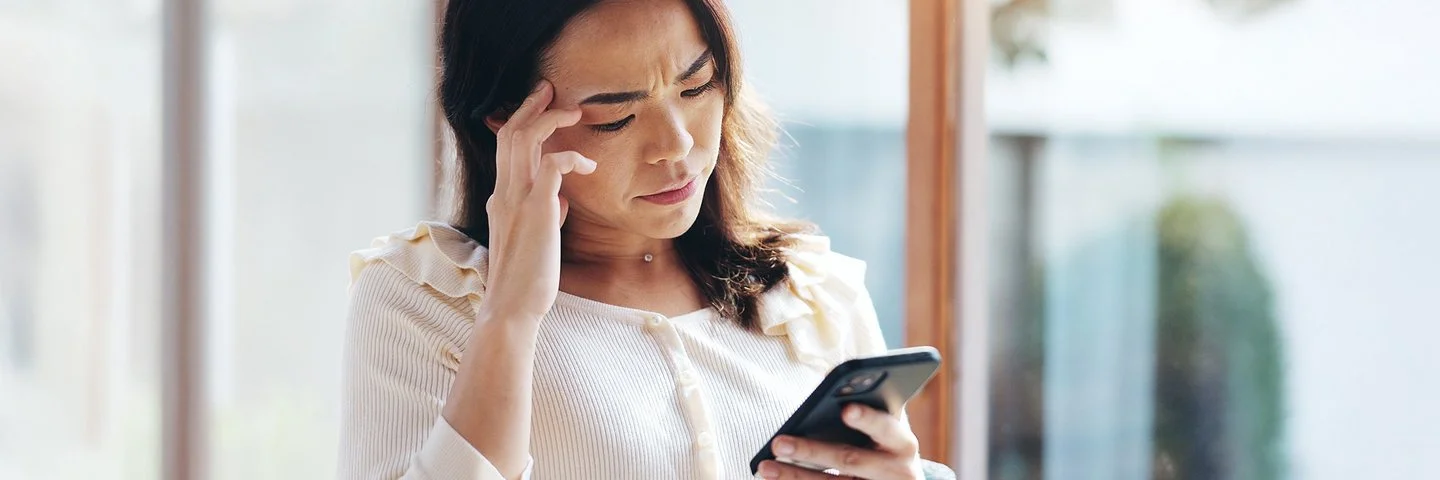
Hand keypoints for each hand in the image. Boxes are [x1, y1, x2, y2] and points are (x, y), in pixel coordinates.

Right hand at [481, 80, 594, 320]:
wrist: (513, 308)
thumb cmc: (526, 279)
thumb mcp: (535, 239)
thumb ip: (545, 214)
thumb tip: (561, 201)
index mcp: (502, 198)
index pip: (505, 147)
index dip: (520, 121)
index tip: (540, 106)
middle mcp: (505, 192)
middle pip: (510, 133)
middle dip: (530, 106)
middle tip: (550, 89)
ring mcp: (517, 199)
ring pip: (525, 139)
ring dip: (549, 119)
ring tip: (573, 111)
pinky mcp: (537, 210)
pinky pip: (553, 166)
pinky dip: (571, 157)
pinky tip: (589, 164)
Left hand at [758, 405, 924, 479]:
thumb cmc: (888, 446)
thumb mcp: (888, 429)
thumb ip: (870, 406)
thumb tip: (829, 376)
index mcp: (903, 443)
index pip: (886, 428)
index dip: (867, 419)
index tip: (846, 409)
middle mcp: (895, 471)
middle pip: (849, 460)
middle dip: (812, 452)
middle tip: (780, 442)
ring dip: (795, 476)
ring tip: (766, 466)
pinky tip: (777, 479)